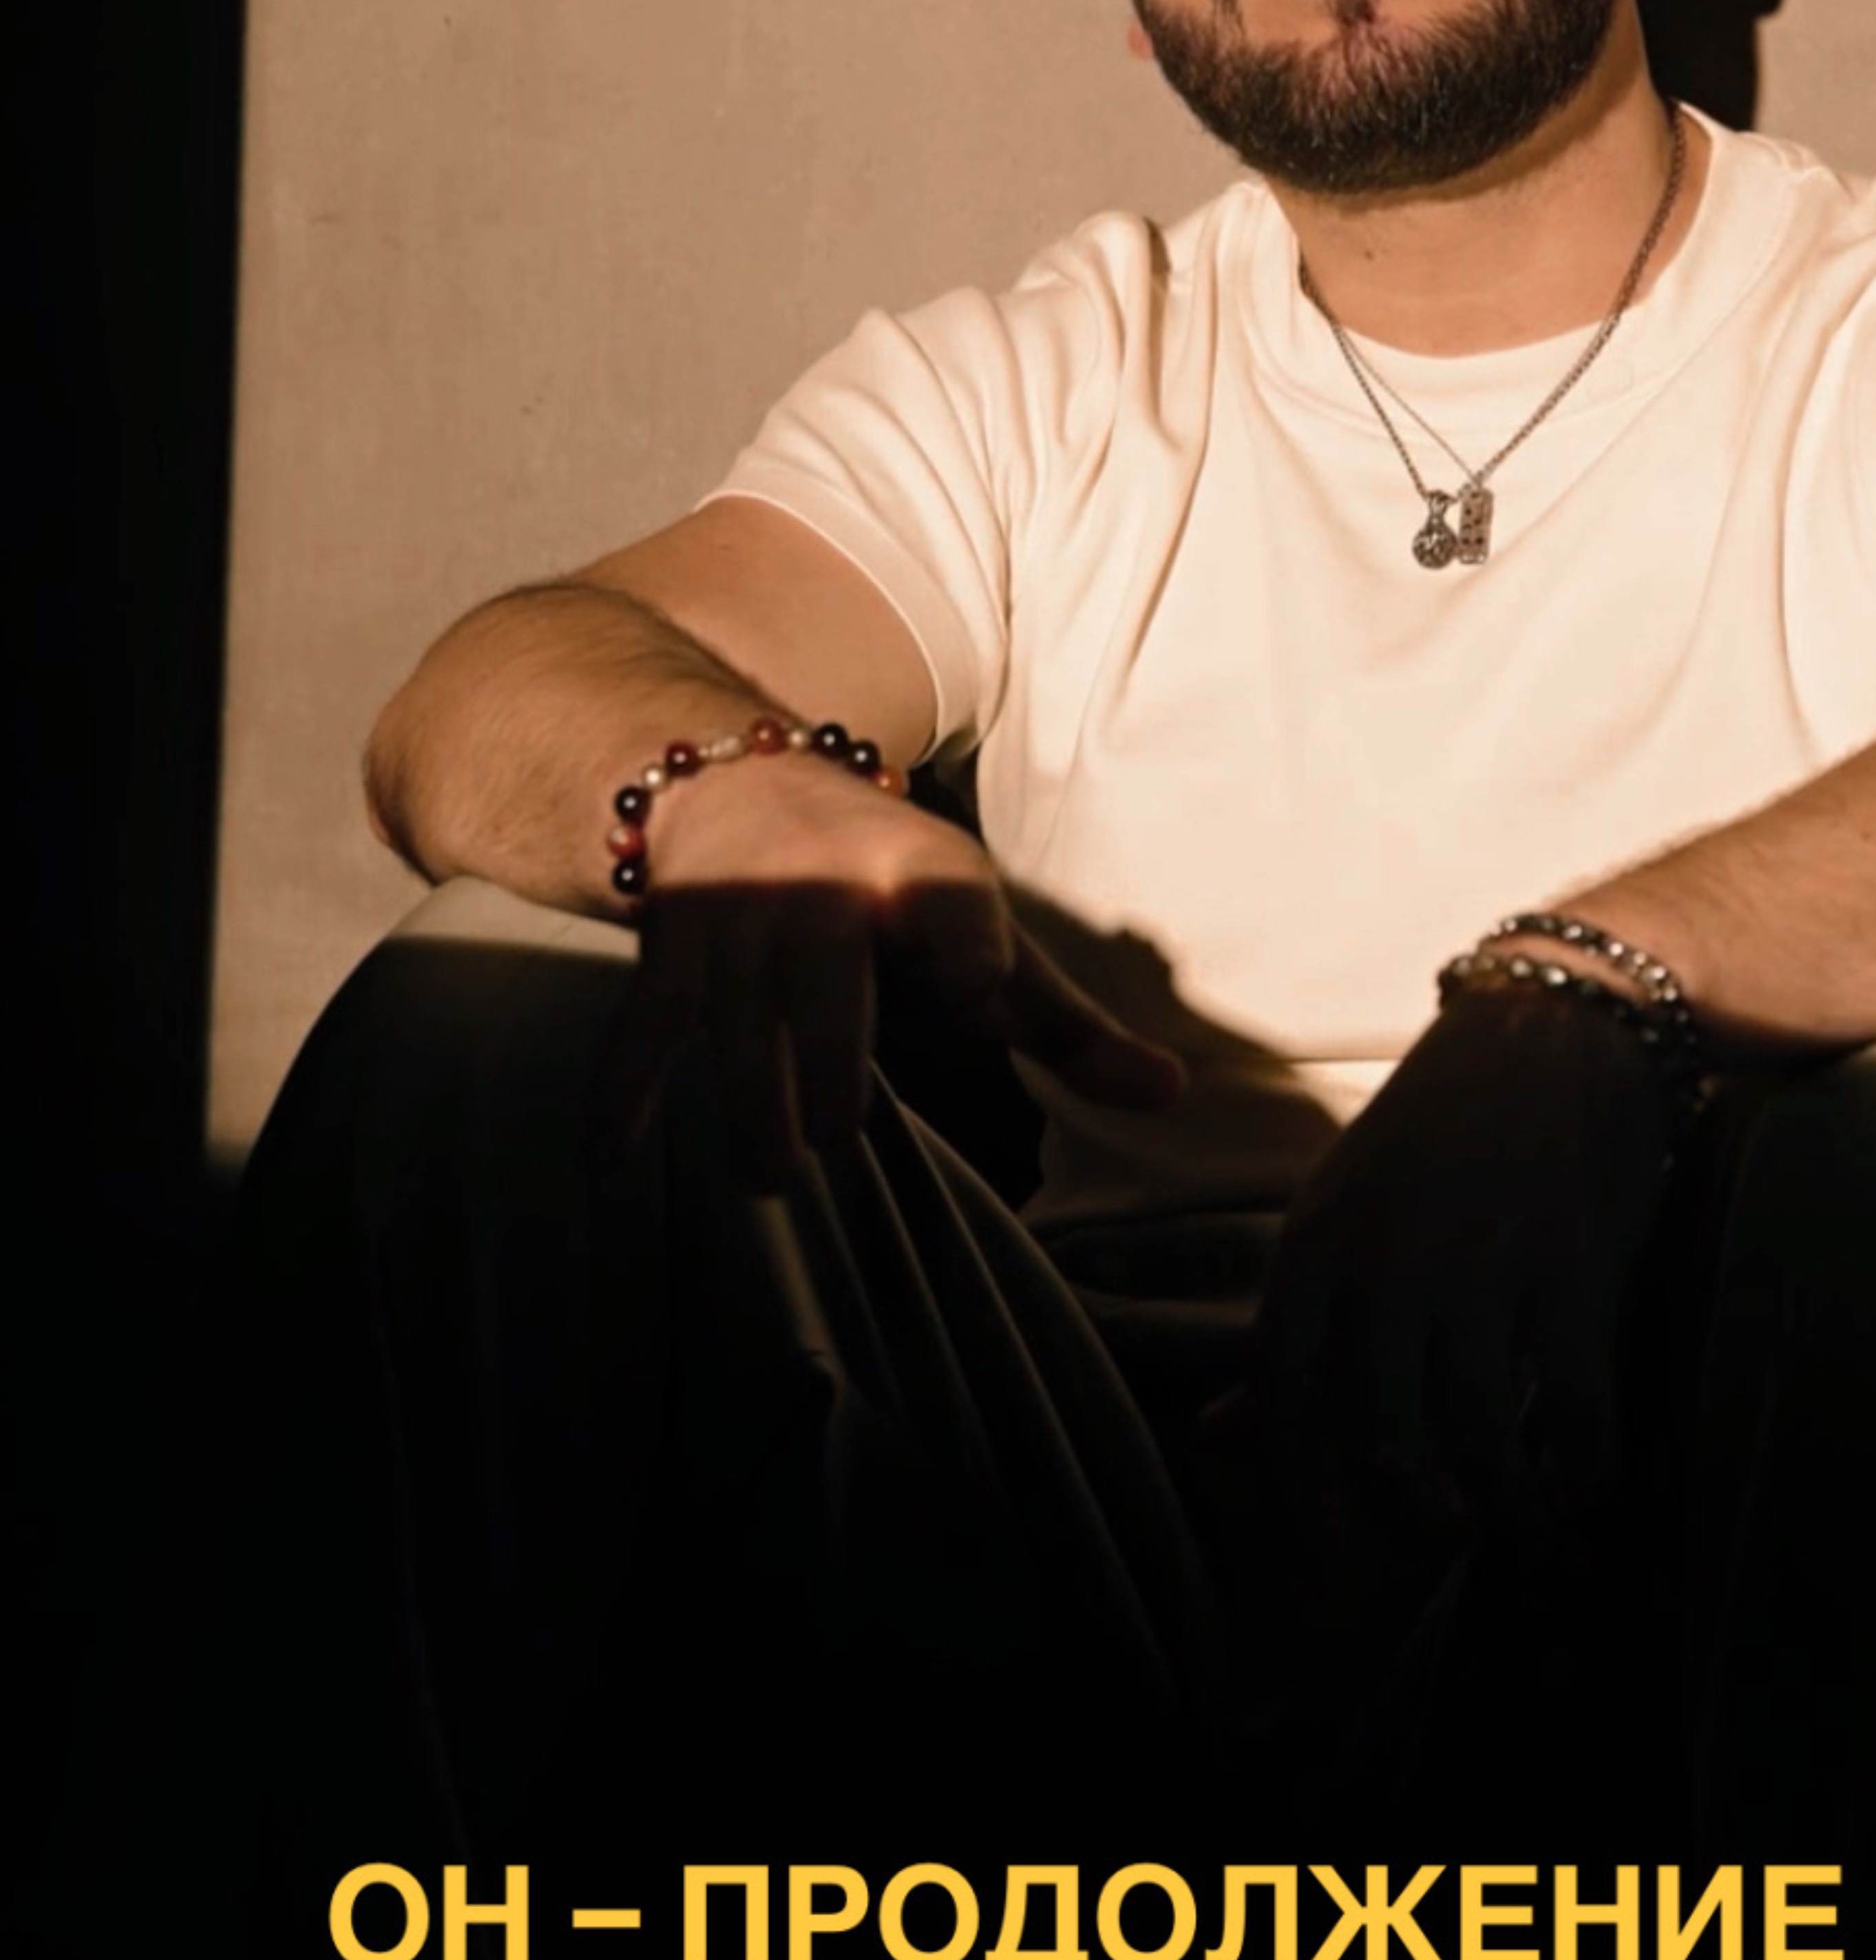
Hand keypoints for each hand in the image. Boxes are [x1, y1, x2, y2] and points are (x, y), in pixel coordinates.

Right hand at [604, 758, 1182, 1188]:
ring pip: (736, 1019)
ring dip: (744, 1101)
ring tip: (771, 1178)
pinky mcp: (668, 946)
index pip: (949, 905)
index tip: (977, 982)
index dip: (963, 941)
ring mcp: (737, 916)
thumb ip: (1067, 1025)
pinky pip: (643, 1024)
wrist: (734, 781)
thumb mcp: (981, 931)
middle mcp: (824, 887)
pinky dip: (625, 1090)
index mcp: (920, 878)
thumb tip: (1172, 1095)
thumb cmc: (888, 885)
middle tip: (836, 1138)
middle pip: (827, 985)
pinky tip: (619, 1160)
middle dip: (827, 1067)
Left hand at [1254, 975, 1686, 1672]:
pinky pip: (1575, 1404)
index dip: (1302, 1499)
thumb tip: (1226, 1430)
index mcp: (1317, 1249)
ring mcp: (1481, 1264)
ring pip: (1479, 1438)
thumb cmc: (1443, 1132)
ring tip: (1534, 1542)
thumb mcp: (1344, 1208)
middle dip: (1415, 1522)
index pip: (1285, 1402)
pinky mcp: (1570, 1263)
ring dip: (1509, 1514)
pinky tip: (1594, 1490)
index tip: (1329, 1566)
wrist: (1555, 1026)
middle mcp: (1386, 1263)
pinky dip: (1586, 1468)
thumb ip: (1302, 1321)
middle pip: (1381, 1440)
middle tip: (1450, 1551)